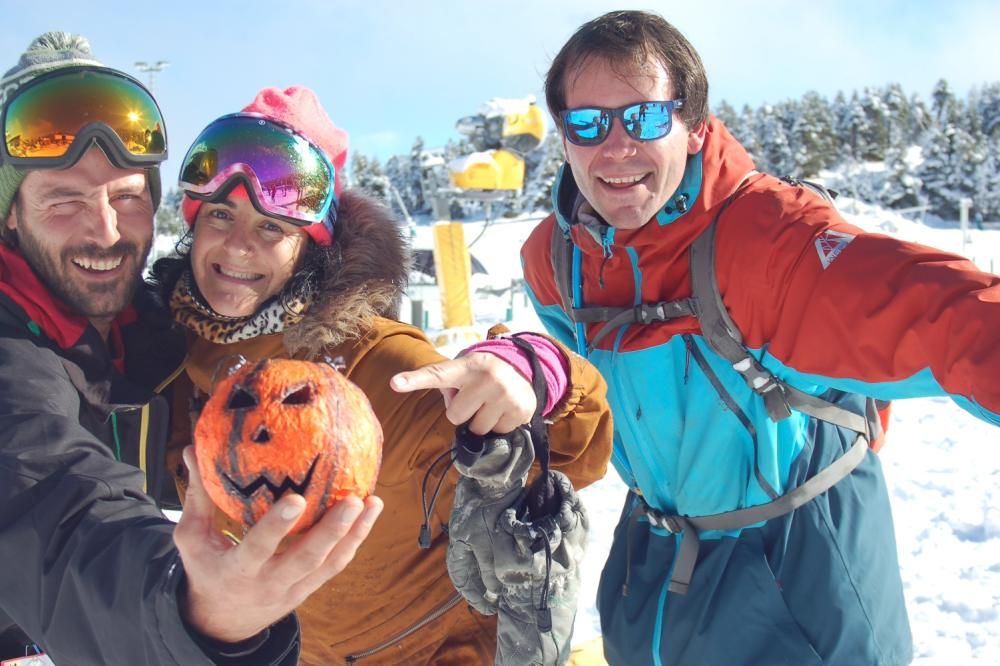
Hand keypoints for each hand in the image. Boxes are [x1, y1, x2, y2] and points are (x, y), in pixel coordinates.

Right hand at [173, 446, 382, 642]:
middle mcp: (270, 582)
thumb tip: (192, 449)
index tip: (295, 499)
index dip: (276, 526)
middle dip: (331, 531)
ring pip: (330, 564)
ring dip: (354, 534)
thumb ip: (197, 494)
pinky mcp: (311, 587)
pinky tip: (370, 512)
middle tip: (352, 500)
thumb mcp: (192, 537)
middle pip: (306, 559)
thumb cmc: (208, 568)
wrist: (225, 619)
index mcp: (238, 570)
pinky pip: (337, 564)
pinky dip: (356, 539)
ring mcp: (294, 587)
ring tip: (372, 502)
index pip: (257, 548)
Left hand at [390, 352, 535, 434]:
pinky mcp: (520, 409)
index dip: (414, 380)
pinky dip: (499, 425)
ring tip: (491, 404)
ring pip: (477, 429)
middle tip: (476, 399)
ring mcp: (505, 394)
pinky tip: (504, 409)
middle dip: (464, 412)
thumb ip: (449, 385)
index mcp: (467, 366)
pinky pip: (497, 432)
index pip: (437, 374)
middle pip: (455, 416)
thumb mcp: (464, 372)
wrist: (522, 370)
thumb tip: (450, 407)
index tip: (395, 383)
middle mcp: (487, 378)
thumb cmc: (482, 374)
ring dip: (481, 421)